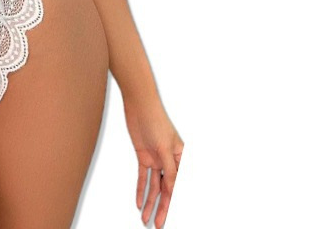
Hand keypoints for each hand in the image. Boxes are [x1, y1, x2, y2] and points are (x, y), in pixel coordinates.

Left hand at [123, 94, 183, 227]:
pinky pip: (143, 178)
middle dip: (162, 209)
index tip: (174, 218)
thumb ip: (170, 169)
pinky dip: (141, 190)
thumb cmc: (156, 120)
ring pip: (154, 187)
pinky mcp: (143, 156)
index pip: (179, 186)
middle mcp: (170, 161)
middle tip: (158, 225)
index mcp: (182, 159)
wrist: (139, 104)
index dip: (176, 202)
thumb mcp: (165, 147)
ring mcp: (156, 160)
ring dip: (150, 203)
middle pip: (167, 190)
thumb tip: (174, 189)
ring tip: (146, 219)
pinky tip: (139, 203)